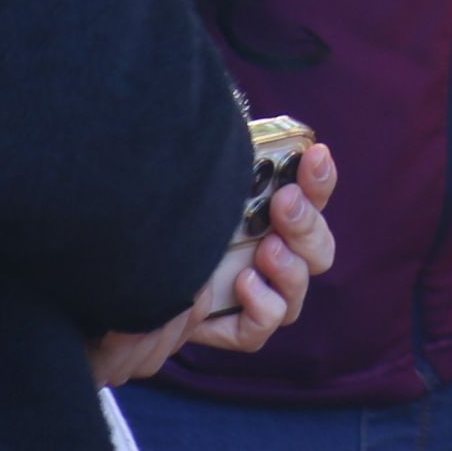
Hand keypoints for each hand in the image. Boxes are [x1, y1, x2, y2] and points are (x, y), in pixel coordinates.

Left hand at [88, 141, 337, 384]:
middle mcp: (275, 256)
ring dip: (290, 268)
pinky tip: (243, 283)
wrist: (130, 278)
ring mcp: (260, 296)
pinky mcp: (237, 328)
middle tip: (283, 203)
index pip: (314, 197)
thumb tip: (225, 122)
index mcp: (274, 217)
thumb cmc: (170, 220)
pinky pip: (264, 326)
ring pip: (298, 292)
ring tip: (265, 249)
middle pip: (319, 249)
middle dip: (307, 224)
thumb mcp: (196, 188)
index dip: (321, 178)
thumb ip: (219, 162)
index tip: (315, 155)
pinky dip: (262, 306)